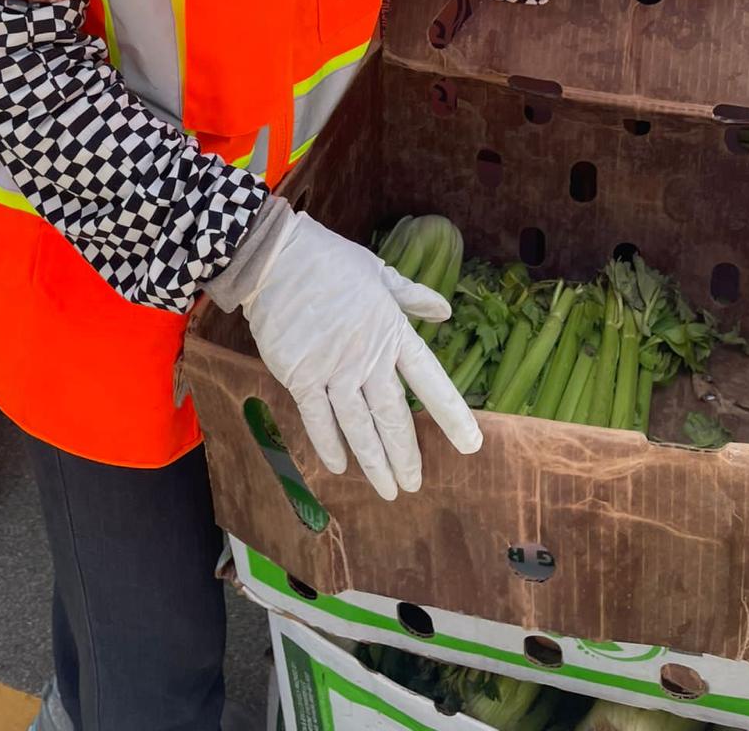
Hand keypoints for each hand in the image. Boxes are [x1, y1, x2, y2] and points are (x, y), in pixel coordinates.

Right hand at [237, 210, 482, 499]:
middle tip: (415, 484)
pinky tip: (339, 467)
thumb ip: (412, 297)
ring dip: (374, 461)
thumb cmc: (330, 261)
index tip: (470, 443)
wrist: (277, 257)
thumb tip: (445, 312)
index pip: (429, 378)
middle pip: (392, 415)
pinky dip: (329, 445)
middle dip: (406, 454)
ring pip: (359, 426)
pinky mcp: (300, 375)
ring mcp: (333, 369)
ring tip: (387, 490)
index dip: (451, 412)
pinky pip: (318, 419)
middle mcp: (367, 356)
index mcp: (391, 331)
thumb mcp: (379, 272)